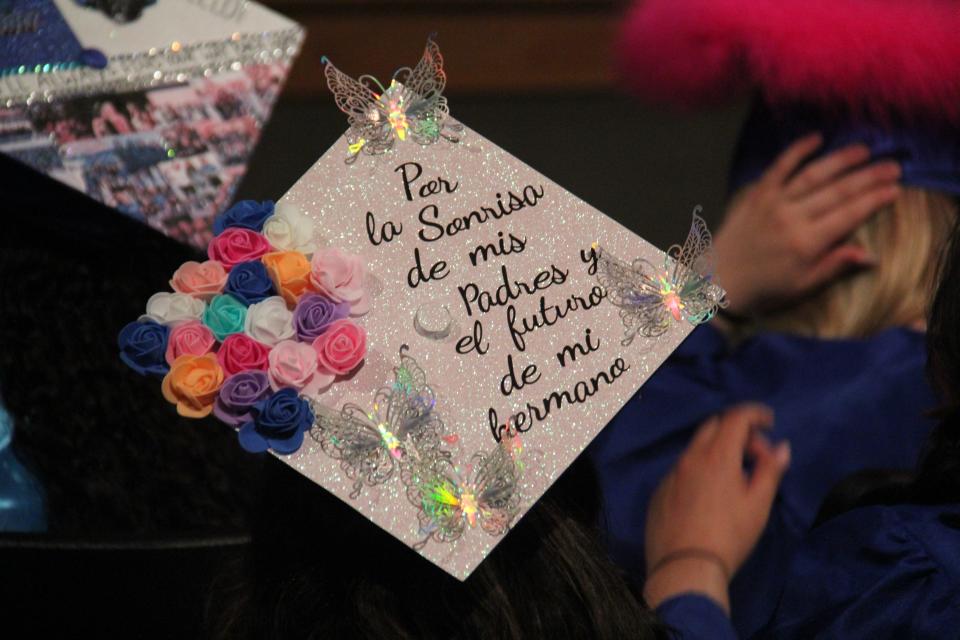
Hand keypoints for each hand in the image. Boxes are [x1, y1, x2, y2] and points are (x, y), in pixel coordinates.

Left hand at [643, 404, 790, 611]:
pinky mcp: (659, 493)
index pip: (736, 417)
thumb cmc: (730, 536)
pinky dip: (699, 470)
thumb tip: (781, 447)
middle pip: (713, 426)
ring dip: (717, 451)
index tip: (769, 421)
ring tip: (735, 478)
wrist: (685, 568)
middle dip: (738, 431)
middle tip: (756, 455)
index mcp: (717, 455)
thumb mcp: (758, 504)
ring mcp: (670, 475)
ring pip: (695, 449)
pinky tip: (708, 496)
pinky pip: (681, 470)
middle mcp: (690, 458)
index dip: (755, 413)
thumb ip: (770, 470)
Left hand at [714, 134, 900, 314]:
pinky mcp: (757, 194)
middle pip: (838, 191)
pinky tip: (817, 138)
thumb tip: (872, 255)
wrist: (718, 281)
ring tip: (865, 149)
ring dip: (841, 160)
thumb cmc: (765, 288)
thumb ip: (836, 265)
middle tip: (893, 166)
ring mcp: (772, 202)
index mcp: (807, 242)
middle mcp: (792, 217)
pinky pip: (779, 167)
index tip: (895, 189)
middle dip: (869, 177)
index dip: (874, 200)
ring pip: (814, 175)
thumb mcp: (803, 285)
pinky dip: (797, 150)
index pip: (849, 215)